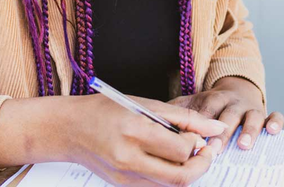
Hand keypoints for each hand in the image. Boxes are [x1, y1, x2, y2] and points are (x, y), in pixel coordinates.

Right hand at [65, 93, 227, 185]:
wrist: (69, 130)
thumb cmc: (105, 110)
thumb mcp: (144, 105)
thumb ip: (182, 118)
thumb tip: (214, 128)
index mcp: (134, 132)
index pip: (180, 150)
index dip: (198, 145)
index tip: (199, 137)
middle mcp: (129, 159)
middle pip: (180, 178)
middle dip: (201, 166)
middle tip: (205, 153)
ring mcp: (125, 178)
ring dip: (187, 173)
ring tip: (187, 156)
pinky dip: (169, 177)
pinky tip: (168, 162)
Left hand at [167, 76, 283, 153]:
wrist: (235, 89)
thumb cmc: (210, 104)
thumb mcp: (193, 103)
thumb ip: (177, 112)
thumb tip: (154, 122)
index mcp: (212, 99)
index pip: (207, 110)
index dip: (202, 124)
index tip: (197, 139)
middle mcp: (232, 102)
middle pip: (228, 115)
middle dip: (223, 132)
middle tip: (217, 149)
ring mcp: (249, 107)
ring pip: (251, 116)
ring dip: (248, 130)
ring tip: (244, 146)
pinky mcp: (264, 112)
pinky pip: (273, 114)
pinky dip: (275, 121)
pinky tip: (273, 132)